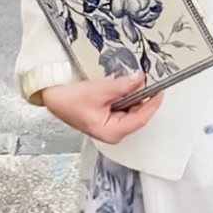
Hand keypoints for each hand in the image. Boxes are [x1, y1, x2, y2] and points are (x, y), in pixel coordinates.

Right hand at [41, 71, 162, 140]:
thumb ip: (123, 86)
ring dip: (134, 96)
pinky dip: (126, 96)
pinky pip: (124, 107)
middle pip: (138, 115)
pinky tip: (126, 86)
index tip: (160, 91)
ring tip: (135, 82)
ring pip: (131, 110)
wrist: (52, 96)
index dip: (152, 104)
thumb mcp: (99, 90)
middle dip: (143, 98)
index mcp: (111, 132)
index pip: (141, 119)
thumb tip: (140, 80)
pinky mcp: (107, 117)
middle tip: (149, 81)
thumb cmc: (68, 100)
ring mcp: (110, 125)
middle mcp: (113, 132)